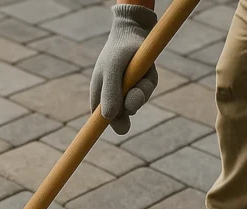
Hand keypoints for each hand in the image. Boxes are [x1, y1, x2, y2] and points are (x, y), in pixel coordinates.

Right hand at [90, 3, 158, 134]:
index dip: (101, 131)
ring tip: (138, 71)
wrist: (134, 32)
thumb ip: (110, 93)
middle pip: (121, 119)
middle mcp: (113, 100)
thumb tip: (108, 118)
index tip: (106, 138)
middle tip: (132, 92)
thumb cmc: (118, 51)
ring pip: (137, 104)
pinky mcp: (141, 87)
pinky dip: (148, 82)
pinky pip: (147, 92)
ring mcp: (127, 94)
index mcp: (98, 99)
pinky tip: (145, 69)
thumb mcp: (112, 70)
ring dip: (140, 90)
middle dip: (129, 105)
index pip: (99, 123)